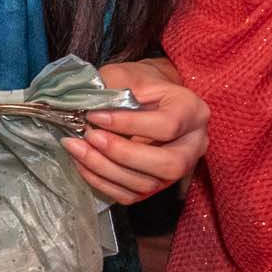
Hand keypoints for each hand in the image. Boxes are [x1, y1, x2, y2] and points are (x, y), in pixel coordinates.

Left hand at [70, 59, 208, 204]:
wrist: (148, 97)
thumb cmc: (137, 83)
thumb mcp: (127, 76)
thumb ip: (113, 92)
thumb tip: (84, 111)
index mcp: (192, 111)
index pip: (167, 125)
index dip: (127, 124)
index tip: (94, 116)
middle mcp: (194, 144)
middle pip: (167, 163)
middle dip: (121, 153)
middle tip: (89, 137)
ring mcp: (178, 169)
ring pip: (148, 184)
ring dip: (105, 169)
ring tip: (76, 149)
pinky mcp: (158, 185)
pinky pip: (132, 195)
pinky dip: (103, 182)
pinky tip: (82, 164)